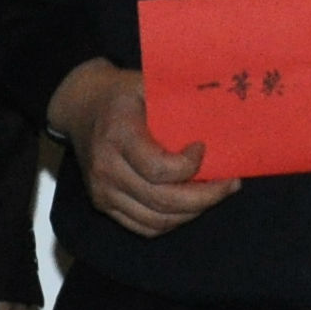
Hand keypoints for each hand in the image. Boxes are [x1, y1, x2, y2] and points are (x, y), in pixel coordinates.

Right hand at [47, 59, 237, 237]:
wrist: (80, 108)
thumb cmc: (121, 94)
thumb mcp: (144, 83)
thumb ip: (176, 95)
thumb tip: (221, 101)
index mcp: (117, 136)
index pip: (158, 169)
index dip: (190, 166)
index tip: (202, 148)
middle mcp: (107, 169)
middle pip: (163, 201)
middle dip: (205, 197)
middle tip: (230, 184)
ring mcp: (103, 192)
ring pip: (157, 220)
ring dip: (193, 212)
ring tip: (216, 194)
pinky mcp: (104, 205)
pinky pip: (145, 227)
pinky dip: (173, 222)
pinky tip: (192, 206)